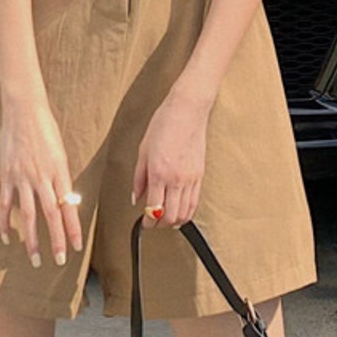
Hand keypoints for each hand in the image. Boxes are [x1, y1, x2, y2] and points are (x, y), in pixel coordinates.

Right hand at [0, 99, 84, 268]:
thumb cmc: (45, 129)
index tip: (78, 246)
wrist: (24, 111)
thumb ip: (60, 178)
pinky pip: (6, 204)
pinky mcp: (7, 175)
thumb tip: (64, 200)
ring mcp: (22, 178)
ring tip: (34, 258)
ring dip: (32, 239)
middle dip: (56, 241)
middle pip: (51, 215)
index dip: (73, 228)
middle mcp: (41, 178)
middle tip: (60, 260)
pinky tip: (7, 237)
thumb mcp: (60, 154)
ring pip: (28, 215)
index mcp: (59, 172)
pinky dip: (5, 222)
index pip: (68, 207)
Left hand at [132, 88, 212, 229]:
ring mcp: (190, 178)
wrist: (187, 110)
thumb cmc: (164, 124)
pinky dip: (187, 211)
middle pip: (170, 216)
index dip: (147, 222)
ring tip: (165, 219)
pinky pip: (195, 201)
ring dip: (174, 221)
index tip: (143, 224)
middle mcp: (176, 179)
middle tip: (152, 224)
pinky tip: (180, 211)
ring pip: (185, 212)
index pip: (154, 209)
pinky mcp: (200, 175)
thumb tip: (135, 197)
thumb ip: (139, 178)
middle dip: (159, 225)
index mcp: (158, 173)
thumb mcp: (143, 150)